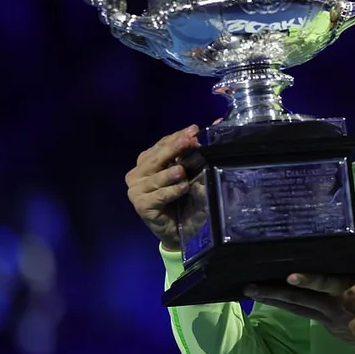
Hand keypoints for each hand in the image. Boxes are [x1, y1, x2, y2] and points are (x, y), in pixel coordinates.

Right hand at [125, 124, 200, 250]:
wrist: (180, 231)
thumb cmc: (185, 199)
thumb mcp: (192, 173)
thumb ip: (198, 151)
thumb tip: (217, 122)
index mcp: (148, 161)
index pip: (162, 144)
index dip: (178, 137)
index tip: (194, 129)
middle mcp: (138, 173)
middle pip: (157, 157)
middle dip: (175, 148)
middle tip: (190, 140)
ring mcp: (136, 190)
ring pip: (155, 177)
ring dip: (170, 173)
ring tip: (182, 170)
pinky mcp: (141, 206)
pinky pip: (158, 196)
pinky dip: (171, 192)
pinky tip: (183, 188)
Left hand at [245, 262, 354, 352]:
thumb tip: (345, 242)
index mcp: (346, 289)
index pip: (324, 283)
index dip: (306, 280)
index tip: (288, 276)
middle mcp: (333, 306)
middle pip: (299, 300)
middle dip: (272, 293)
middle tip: (250, 287)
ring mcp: (330, 321)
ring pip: (298, 310)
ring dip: (276, 302)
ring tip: (256, 295)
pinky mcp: (331, 331)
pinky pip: (311, 317)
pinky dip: (297, 309)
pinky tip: (282, 302)